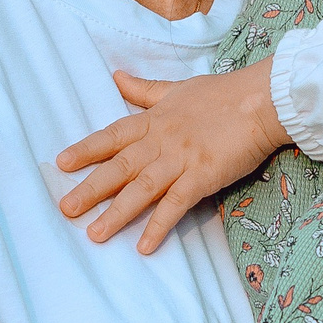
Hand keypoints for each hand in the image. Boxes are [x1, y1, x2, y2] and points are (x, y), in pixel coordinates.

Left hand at [56, 66, 291, 254]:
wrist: (261, 100)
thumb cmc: (221, 94)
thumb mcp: (177, 88)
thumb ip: (145, 90)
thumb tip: (116, 76)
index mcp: (153, 120)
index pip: (112, 136)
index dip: (86, 149)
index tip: (61, 163)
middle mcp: (161, 141)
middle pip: (120, 167)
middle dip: (91, 188)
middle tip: (65, 208)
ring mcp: (181, 159)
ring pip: (142, 189)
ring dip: (117, 213)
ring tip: (95, 234)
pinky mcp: (203, 176)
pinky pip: (177, 204)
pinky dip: (159, 225)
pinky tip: (144, 246)